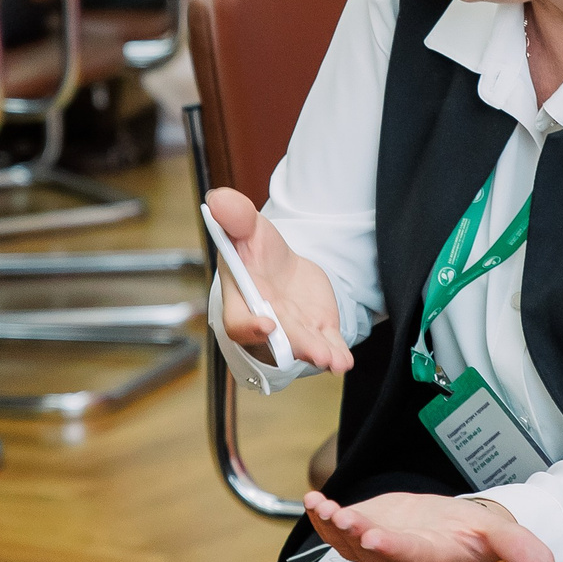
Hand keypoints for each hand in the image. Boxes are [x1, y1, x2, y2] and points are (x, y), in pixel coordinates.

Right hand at [207, 187, 353, 371]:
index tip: (267, 324)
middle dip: (295, 345)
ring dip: (318, 354)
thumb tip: (217, 201)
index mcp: (241, 298)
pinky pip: (326, 346)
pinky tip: (344, 361)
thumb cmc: (256, 250)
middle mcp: (265, 321)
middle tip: (314, 351)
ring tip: (333, 360)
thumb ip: (235, 216)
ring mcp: (291, 330)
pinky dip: (336, 354)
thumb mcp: (248, 228)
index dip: (249, 326)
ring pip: (303, 347)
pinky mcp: (315, 331)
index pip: (238, 321)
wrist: (281, 265)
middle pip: (277, 340)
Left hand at [303, 490, 555, 561]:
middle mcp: (402, 555)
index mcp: (434, 555)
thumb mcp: (502, 536)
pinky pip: (340, 529)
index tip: (376, 539)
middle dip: (357, 537)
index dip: (393, 550)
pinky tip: (314, 501)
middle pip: (375, 552)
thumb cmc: (478, 535)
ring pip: (351, 543)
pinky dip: (325, 517)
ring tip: (321, 506)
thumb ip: (520, 549)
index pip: (412, 556)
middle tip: (343, 518)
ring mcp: (380, 544)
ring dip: (334, 527)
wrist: (457, 534)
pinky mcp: (367, 528)